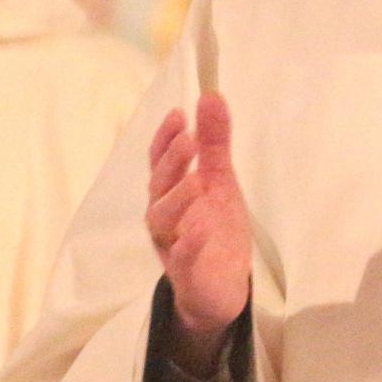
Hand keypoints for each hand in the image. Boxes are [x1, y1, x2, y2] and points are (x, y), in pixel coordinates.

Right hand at [147, 93, 252, 372]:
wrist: (223, 286)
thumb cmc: (215, 227)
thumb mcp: (219, 180)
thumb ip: (214, 142)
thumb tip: (211, 95)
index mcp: (170, 192)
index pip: (160, 161)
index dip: (165, 138)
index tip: (179, 114)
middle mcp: (164, 217)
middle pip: (158, 187)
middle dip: (171, 163)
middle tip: (188, 140)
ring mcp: (172, 245)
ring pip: (162, 221)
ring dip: (176, 199)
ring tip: (195, 181)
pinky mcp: (187, 273)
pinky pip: (182, 258)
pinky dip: (188, 244)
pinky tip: (200, 228)